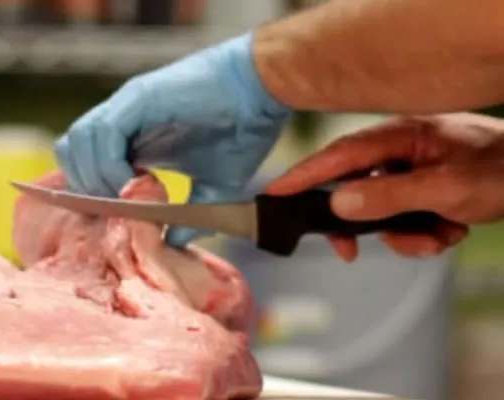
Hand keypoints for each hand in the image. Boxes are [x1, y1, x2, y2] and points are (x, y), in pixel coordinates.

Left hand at [55, 33, 290, 246]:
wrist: (264, 93)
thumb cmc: (243, 130)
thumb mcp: (215, 186)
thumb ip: (191, 215)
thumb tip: (172, 244)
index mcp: (132, 139)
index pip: (83, 162)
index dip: (86, 193)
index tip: (108, 221)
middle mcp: (121, 121)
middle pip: (72, 153)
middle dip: (86, 189)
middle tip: (116, 212)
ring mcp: (126, 107)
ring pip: (79, 142)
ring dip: (96, 177)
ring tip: (126, 199)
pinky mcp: (137, 98)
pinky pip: (103, 134)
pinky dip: (109, 163)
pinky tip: (132, 183)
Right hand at [266, 113, 503, 261]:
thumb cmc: (501, 170)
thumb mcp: (445, 188)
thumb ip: (388, 197)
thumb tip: (338, 204)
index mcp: (398, 137)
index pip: (337, 156)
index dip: (302, 175)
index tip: (272, 193)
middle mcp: (399, 151)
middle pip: (353, 188)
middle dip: (357, 224)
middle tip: (347, 251)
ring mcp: (412, 169)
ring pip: (381, 212)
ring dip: (404, 235)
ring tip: (437, 237)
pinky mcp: (425, 187)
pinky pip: (405, 218)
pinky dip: (424, 233)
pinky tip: (450, 231)